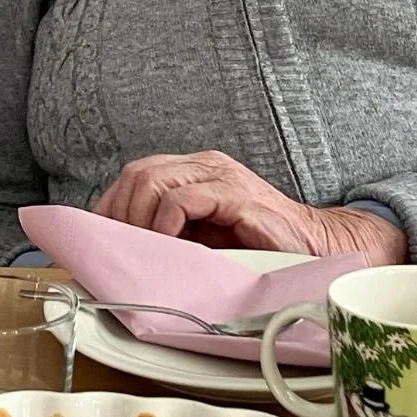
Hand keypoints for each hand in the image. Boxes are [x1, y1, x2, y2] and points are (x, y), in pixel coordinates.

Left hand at [91, 150, 406, 265]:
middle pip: (137, 173)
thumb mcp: (203, 238)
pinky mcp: (237, 196)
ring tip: (140, 248)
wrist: (317, 250)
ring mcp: (221, 178)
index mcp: (194, 172)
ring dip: (137, 218)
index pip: (135, 174)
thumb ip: (169, 233)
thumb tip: (120, 249)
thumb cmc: (260, 248)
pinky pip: (185, 199)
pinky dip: (165, 222)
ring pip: (153, 180)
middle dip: (118, 212)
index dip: (110, 205)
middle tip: (118, 248)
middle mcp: (205, 166)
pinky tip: (166, 244)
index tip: (99, 239)